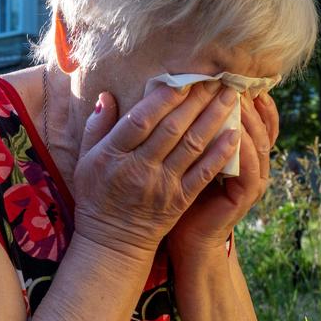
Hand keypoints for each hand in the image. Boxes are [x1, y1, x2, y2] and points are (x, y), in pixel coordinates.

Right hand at [73, 80, 240, 257]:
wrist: (112, 241)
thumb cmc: (97, 195)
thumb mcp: (85, 160)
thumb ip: (96, 127)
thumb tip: (107, 96)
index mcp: (113, 154)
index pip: (140, 120)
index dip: (163, 99)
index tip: (182, 79)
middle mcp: (139, 168)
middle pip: (171, 129)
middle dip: (196, 100)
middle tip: (215, 79)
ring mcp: (162, 185)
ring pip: (191, 146)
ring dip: (213, 119)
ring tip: (230, 97)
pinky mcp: (179, 200)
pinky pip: (203, 174)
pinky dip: (220, 154)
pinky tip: (235, 134)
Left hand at [168, 91, 278, 258]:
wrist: (187, 236)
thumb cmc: (184, 190)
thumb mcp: (192, 153)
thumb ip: (195, 126)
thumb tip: (182, 90)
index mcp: (244, 152)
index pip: (258, 119)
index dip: (253, 98)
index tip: (238, 76)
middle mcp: (255, 163)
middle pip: (263, 126)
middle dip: (251, 103)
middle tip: (236, 81)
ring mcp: (254, 179)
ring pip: (260, 143)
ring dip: (248, 120)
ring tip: (235, 99)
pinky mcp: (246, 195)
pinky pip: (250, 166)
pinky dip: (243, 147)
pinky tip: (232, 130)